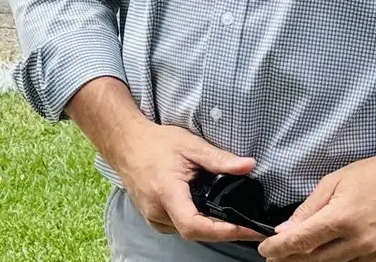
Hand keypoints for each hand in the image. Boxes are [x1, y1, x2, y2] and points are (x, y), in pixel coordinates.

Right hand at [113, 121, 263, 242]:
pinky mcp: (152, 218)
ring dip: (209, 228)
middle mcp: (156, 210)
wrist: (126, 143)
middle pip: (195, 233)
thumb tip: (249, 165)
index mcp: (166, 191)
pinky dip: (195, 223)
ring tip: (230, 217)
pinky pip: (178, 228)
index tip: (248, 230)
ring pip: (187, 233)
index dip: (224, 232)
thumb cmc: (155, 143)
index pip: (195, 225)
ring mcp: (152, 217)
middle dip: (223, 231)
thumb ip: (219, 158)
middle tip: (248, 225)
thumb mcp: (191, 145)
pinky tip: (205, 212)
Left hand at [258, 149, 375, 261]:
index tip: (266, 251)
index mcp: (342, 218)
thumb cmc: (375, 176)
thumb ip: (308, 209)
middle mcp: (360, 241)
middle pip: (316, 259)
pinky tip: (332, 257)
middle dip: (292, 259)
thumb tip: (286, 228)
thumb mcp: (333, 182)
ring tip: (300, 257)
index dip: (280, 248)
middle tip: (277, 258)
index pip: (302, 240)